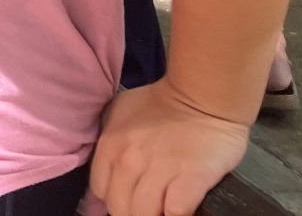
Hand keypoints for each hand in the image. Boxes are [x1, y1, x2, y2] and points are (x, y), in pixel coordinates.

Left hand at [86, 80, 250, 214]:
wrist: (202, 97)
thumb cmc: (161, 105)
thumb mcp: (119, 115)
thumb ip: (108, 146)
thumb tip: (102, 181)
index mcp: (110, 145)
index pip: (100, 192)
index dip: (113, 200)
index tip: (128, 199)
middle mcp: (128, 160)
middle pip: (120, 208)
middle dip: (131, 212)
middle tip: (147, 206)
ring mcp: (159, 170)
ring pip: (144, 214)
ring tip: (162, 208)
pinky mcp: (190, 179)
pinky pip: (174, 212)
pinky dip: (174, 215)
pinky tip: (178, 208)